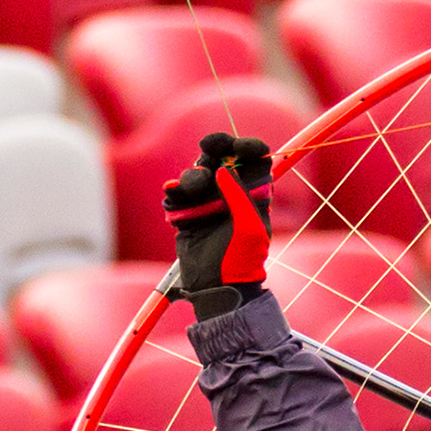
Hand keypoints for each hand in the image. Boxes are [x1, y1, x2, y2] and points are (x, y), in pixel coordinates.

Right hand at [163, 132, 274, 313]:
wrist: (219, 286)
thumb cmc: (242, 259)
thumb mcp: (249, 226)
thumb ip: (238, 195)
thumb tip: (223, 168)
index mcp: (254, 192)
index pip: (255, 158)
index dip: (248, 147)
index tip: (240, 147)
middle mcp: (231, 191)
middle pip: (223, 156)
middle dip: (217, 145)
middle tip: (209, 144)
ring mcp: (207, 200)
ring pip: (197, 171)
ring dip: (194, 175)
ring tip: (195, 188)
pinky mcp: (186, 211)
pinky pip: (176, 192)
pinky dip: (175, 191)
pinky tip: (177, 196)